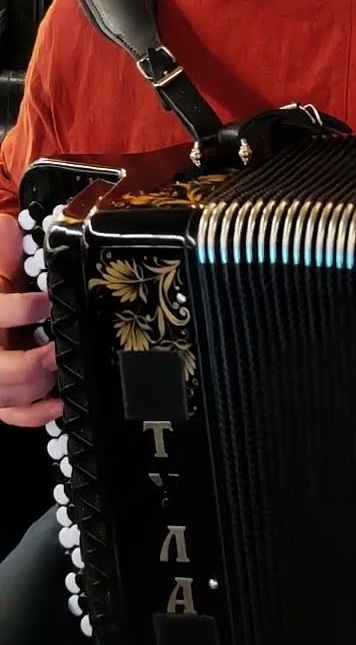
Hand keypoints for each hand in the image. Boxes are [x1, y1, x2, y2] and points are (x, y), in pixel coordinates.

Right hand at [0, 211, 60, 428]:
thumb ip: (4, 244)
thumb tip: (14, 231)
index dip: (19, 311)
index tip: (44, 302)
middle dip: (32, 364)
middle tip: (57, 347)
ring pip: (5, 396)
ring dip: (38, 385)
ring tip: (60, 363)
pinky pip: (11, 415)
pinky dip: (35, 414)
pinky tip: (56, 402)